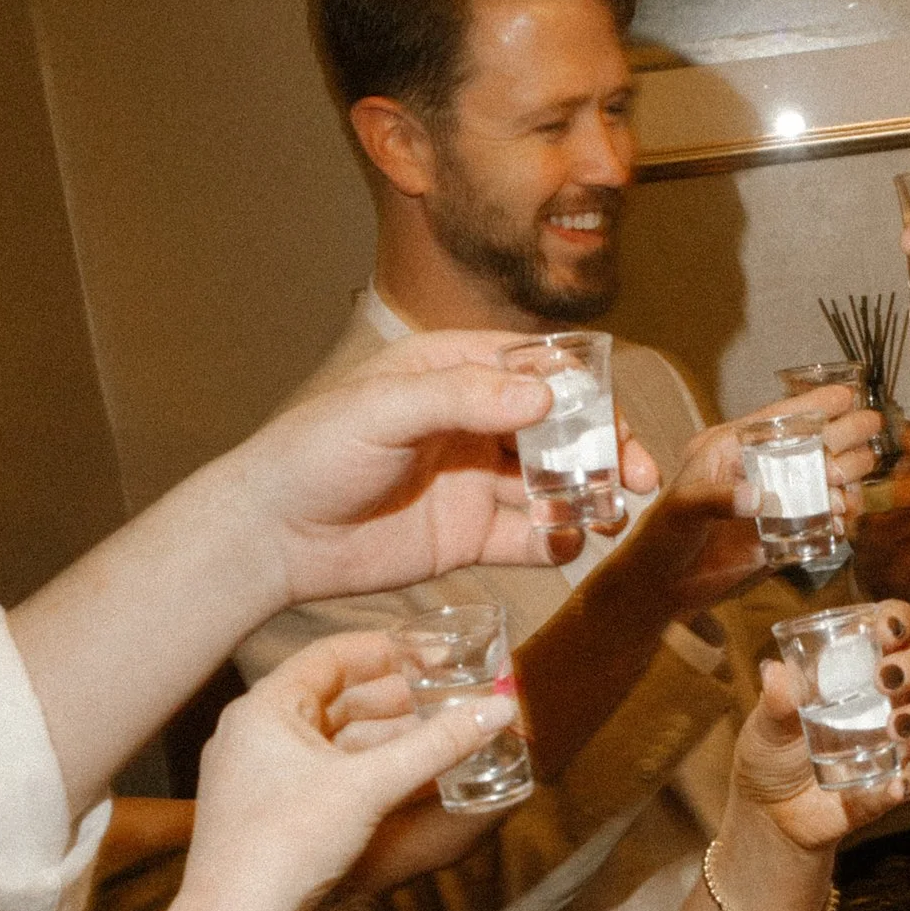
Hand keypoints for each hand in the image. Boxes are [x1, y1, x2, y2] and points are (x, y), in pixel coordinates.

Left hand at [174, 632, 522, 910]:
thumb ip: (437, 745)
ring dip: (393, 741)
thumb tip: (500, 709)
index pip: (331, 656)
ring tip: (448, 736)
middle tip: (455, 696)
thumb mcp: (369, 786)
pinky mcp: (281, 819)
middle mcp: (260, 736)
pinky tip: (419, 780)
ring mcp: (268, 780)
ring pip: (341, 745)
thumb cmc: (284, 843)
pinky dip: (376, 775)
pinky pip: (336, 780)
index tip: (437, 654)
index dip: (388, 651)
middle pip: (340, 701)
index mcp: (265, 709)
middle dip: (401, 701)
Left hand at [239, 333, 660, 608]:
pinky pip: (529, 537)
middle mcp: (474, 424)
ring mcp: (475, 482)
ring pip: (553, 484)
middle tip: (637, 475)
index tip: (611, 417)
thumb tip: (545, 396)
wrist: (272, 536)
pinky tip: (569, 541)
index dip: (583, 391)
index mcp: (454, 373)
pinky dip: (558, 539)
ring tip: (613, 512)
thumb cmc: (312, 453)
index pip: (538, 369)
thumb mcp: (383, 409)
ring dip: (590, 495)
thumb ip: (464, 397)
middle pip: (560, 430)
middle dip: (604, 449)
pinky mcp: (470, 537)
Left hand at [646, 400, 883, 619]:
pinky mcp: (786, 535)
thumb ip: (718, 498)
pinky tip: (843, 519)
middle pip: (814, 444)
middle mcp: (760, 471)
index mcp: (733, 450)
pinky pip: (824, 520)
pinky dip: (840, 518)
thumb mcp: (683, 508)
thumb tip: (761, 498)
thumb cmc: (662, 537)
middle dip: (844, 436)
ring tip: (843, 493)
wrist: (662, 587)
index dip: (814, 405)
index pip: (779, 420)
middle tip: (869, 431)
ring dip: (845, 479)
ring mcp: (777, 502)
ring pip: (827, 480)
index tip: (846, 395)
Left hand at [727, 606, 909, 855]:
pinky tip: (897, 785)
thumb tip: (776, 671)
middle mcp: (893, 692)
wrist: (773, 813)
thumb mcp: (766, 725)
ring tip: (897, 729)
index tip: (887, 630)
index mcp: (860, 664)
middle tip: (887, 680)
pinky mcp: (905, 775)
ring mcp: (905, 733)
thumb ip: (776, 701)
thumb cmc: (773, 753)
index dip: (900, 619)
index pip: (895, 627)